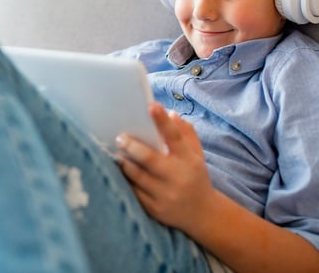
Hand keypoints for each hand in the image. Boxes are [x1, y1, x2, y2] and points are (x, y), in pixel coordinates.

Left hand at [115, 102, 215, 232]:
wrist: (202, 214)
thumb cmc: (195, 177)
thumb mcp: (196, 155)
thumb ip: (186, 133)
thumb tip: (170, 113)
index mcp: (189, 160)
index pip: (175, 137)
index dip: (162, 121)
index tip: (151, 106)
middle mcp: (177, 177)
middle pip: (150, 159)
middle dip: (132, 146)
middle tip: (120, 137)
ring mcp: (165, 195)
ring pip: (138, 176)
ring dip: (124, 163)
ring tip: (116, 152)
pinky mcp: (155, 209)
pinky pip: (135, 192)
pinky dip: (125, 180)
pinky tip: (118, 170)